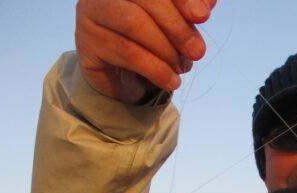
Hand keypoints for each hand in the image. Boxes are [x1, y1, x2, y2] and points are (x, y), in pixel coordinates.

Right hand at [75, 0, 216, 102]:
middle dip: (177, 26)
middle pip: (146, 0)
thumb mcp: (175, 25)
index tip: (203, 16)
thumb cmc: (152, 42)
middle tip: (197, 51)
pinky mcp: (87, 42)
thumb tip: (209, 2)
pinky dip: (156, 69)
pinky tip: (171, 81)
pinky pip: (126, 53)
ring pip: (134, 24)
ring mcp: (91, 13)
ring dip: (166, 50)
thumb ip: (190, 11)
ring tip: (182, 67)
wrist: (124, 76)